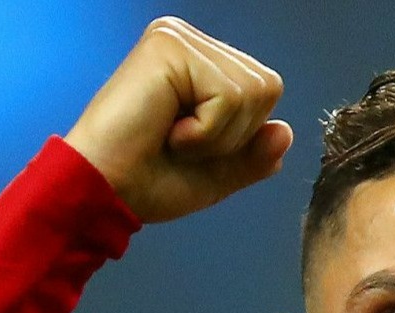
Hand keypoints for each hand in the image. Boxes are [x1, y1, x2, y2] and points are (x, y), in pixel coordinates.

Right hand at [64, 17, 291, 221]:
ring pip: (252, 93)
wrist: (108, 192)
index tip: (194, 145)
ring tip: (174, 137)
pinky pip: (228, 97)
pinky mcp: (169, 46)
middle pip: (267, 88)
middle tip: (183, 142)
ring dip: (218, 135)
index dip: (243, 135)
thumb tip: (286, 131)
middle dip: (234, 135)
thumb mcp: (219, 175)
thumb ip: (254, 155)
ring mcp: (179, 39)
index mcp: (203, 65)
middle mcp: (192, 42)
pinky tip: (168, 131)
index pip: (265, 93)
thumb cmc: (151, 182)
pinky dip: (206, 132)